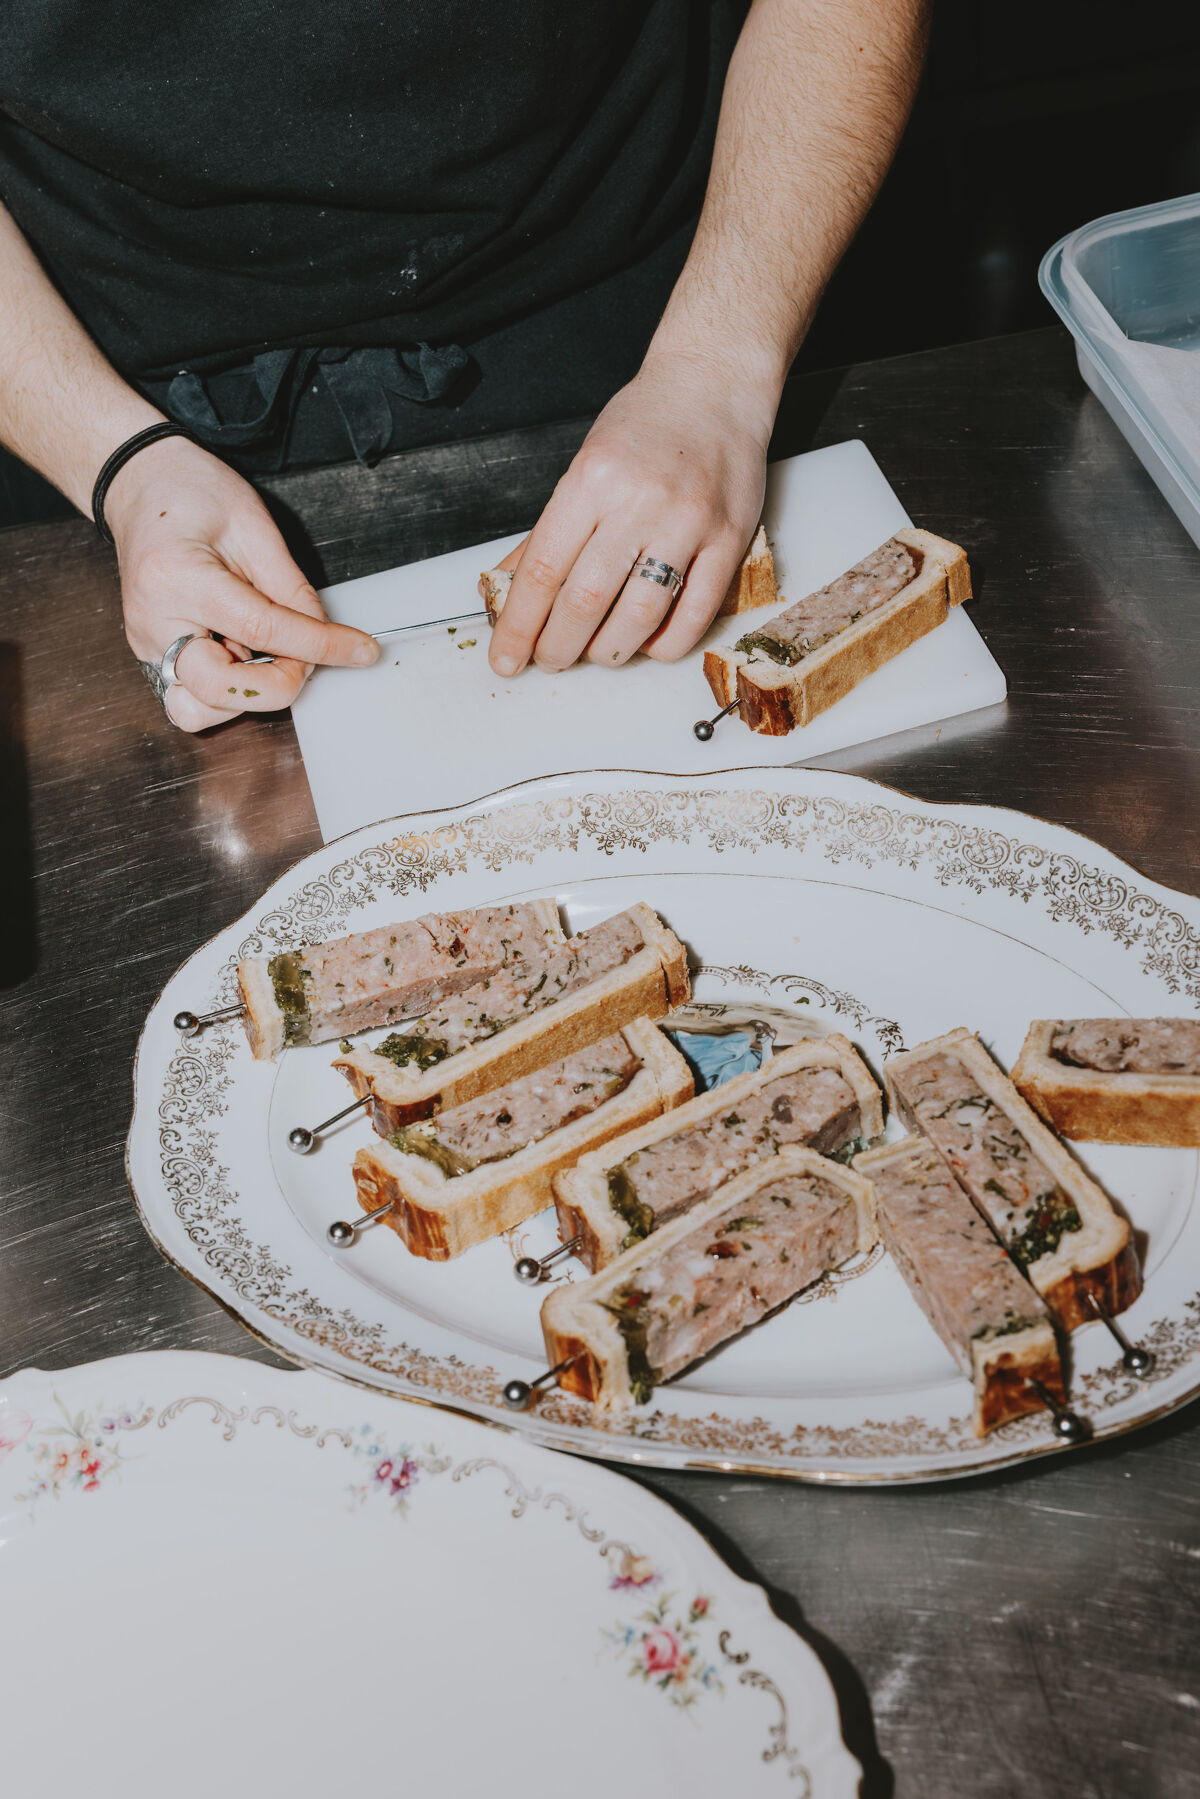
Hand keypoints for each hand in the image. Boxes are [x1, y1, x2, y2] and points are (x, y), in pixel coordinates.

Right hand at [106, 436, 378, 730]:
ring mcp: (146, 645)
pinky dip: (227, 691)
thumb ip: (290, 586)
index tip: (360, 651)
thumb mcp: (252, 523)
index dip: (318, 646)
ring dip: (246, 695)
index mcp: (176, 578)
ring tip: (263, 651)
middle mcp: (152, 622)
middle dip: (276, 684)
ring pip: (197, 710)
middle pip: (219, 691)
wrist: (140, 486)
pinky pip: (192, 699)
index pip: (261, 631)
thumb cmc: (190, 492)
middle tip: (303, 656)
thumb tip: (324, 635)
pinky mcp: (150, 657)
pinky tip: (240, 654)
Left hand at [487, 349, 771, 675]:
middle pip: (585, 601)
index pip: (543, 570)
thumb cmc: (645, 426)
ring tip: (598, 652)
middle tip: (551, 659)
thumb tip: (506, 588)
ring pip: (639, 616)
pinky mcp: (730, 540)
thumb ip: (549, 532)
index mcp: (591, 479)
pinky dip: (665, 644)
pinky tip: (648, 644)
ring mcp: (688, 523)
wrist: (714, 384)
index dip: (518, 625)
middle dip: (558, 646)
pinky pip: (695, 614)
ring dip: (610, 650)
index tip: (505, 658)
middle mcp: (638, 502)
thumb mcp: (583, 466)